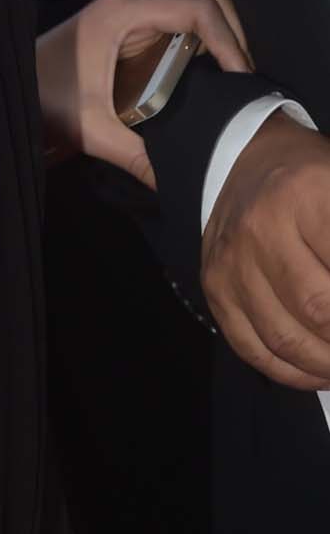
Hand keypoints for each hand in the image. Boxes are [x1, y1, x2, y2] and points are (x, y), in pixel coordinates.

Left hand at [35, 0, 249, 186]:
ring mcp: (133, 14)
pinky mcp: (133, 31)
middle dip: (233, 36)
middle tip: (244, 84)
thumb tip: (178, 188)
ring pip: (195, 11)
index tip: (242, 79)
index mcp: (124, 11)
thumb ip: (136, 157)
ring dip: (220, 42)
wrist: (9, 87)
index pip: (198, 7)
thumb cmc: (42, 97)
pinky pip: (180, 28)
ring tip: (234, 88)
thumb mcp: (91, 128)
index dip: (230, 39)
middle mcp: (132, 4)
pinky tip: (208, 86)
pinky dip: (203, 49)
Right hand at [202, 113, 329, 388]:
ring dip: (327, 365)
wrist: (248, 159)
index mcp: (306, 194)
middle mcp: (260, 226)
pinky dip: (291, 373)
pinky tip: (318, 370)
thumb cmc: (315, 180)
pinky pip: (252, 348)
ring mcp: (231, 260)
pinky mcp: (214, 286)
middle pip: (318, 311)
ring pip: (285, 338)